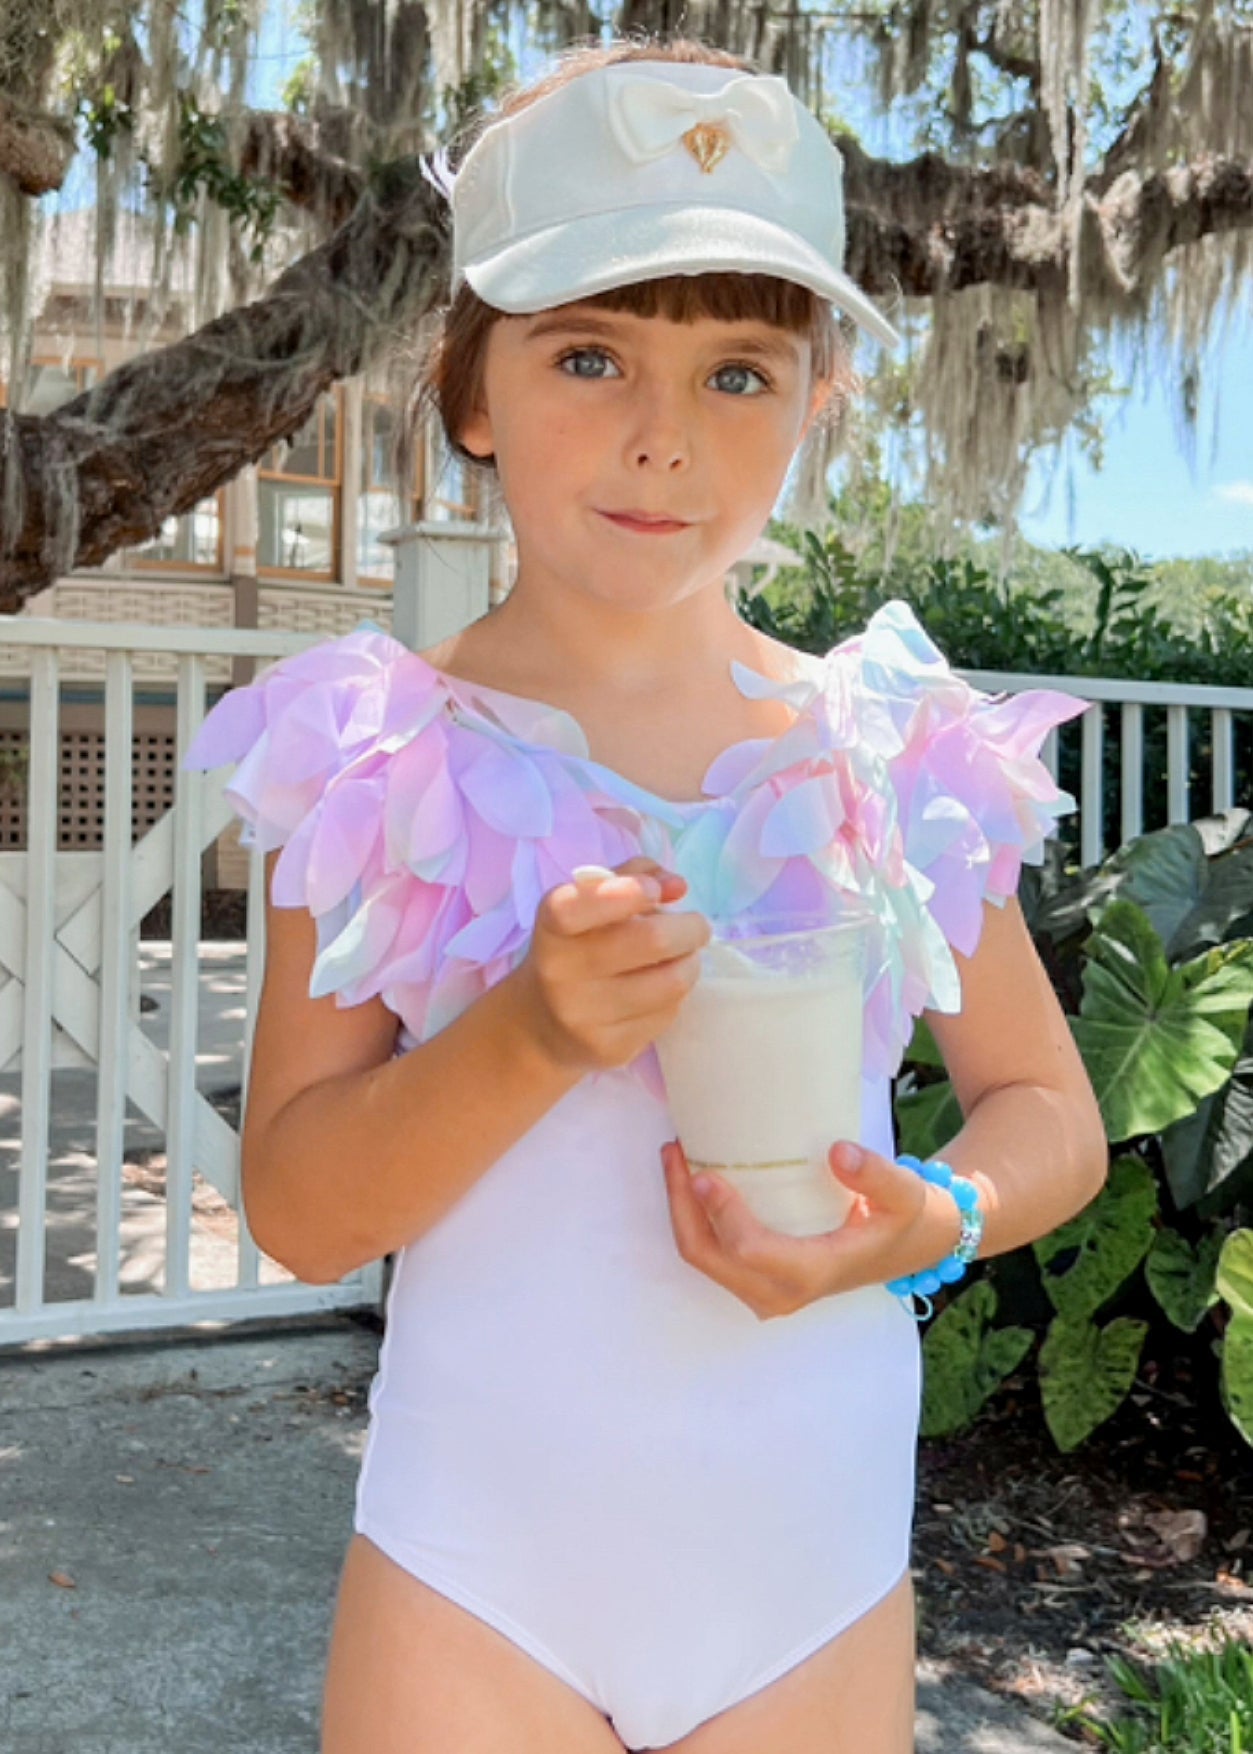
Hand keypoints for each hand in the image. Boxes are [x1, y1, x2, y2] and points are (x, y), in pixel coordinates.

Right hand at [512, 857, 711, 1076]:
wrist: (540, 1025)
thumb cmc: (576, 948)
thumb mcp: (588, 903)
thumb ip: (632, 877)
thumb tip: (677, 886)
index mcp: (552, 928)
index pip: (579, 907)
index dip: (626, 893)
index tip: (656, 892)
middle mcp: (560, 972)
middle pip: (650, 941)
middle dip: (690, 928)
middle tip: (697, 927)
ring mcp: (583, 1016)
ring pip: (670, 983)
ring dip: (690, 964)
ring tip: (684, 958)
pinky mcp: (608, 1049)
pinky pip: (667, 1015)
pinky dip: (676, 996)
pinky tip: (661, 990)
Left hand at [660, 1138, 964, 1319]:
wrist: (911, 1245)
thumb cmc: (904, 1218)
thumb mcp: (905, 1194)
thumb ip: (877, 1175)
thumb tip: (838, 1152)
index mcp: (812, 1272)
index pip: (748, 1250)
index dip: (720, 1213)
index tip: (704, 1171)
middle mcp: (781, 1292)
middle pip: (709, 1258)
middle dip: (682, 1207)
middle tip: (674, 1151)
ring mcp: (767, 1292)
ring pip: (705, 1260)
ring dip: (682, 1213)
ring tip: (676, 1157)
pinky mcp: (760, 1281)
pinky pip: (714, 1257)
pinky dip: (696, 1221)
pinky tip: (693, 1180)